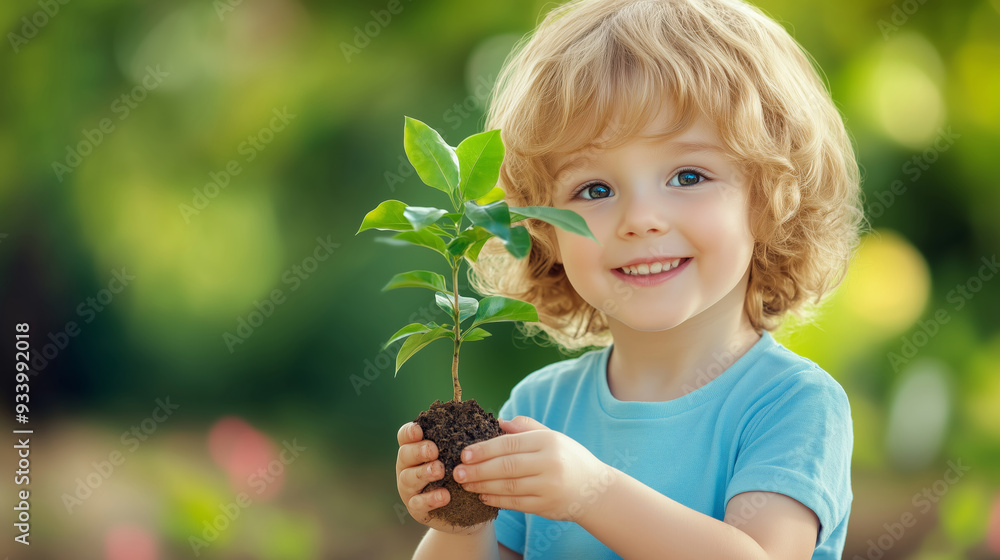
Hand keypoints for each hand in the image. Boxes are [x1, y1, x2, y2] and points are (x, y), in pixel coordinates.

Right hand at [395, 421, 490, 534]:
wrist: (466, 511)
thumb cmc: (465, 474)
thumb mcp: (467, 455)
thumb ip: (474, 437)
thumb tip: (502, 422)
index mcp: (418, 447)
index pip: (406, 435)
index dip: (410, 431)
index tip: (420, 430)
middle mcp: (409, 466)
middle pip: (404, 454)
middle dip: (418, 451)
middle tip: (434, 450)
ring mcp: (410, 488)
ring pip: (408, 478)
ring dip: (423, 473)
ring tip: (439, 471)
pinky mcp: (417, 509)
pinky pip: (418, 503)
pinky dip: (430, 498)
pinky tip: (444, 496)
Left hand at [452, 416, 614, 522]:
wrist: (595, 490)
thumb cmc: (568, 458)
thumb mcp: (552, 436)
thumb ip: (526, 428)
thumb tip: (498, 422)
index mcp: (548, 441)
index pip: (510, 444)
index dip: (484, 450)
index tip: (464, 454)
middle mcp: (549, 463)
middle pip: (506, 467)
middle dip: (478, 470)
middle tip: (458, 472)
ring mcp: (548, 486)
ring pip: (508, 487)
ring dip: (482, 486)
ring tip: (466, 484)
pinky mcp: (546, 505)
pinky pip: (515, 503)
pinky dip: (496, 500)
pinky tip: (483, 495)